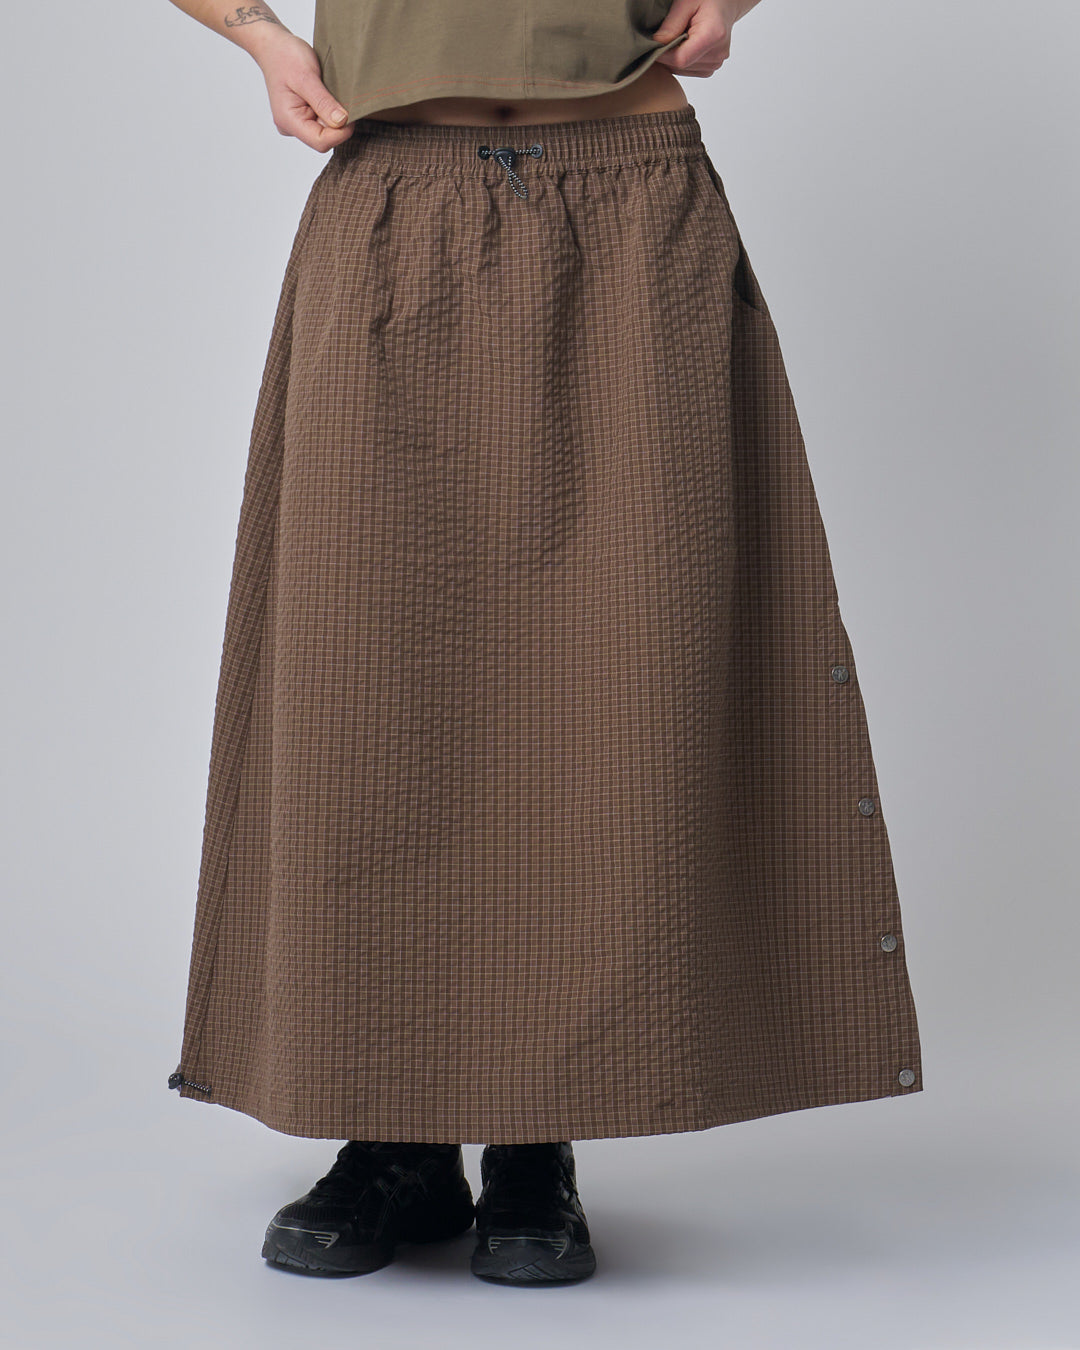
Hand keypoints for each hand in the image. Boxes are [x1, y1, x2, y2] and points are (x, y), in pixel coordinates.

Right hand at [252, 27, 353, 151]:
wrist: (274, 45)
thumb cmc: (285, 56)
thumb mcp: (306, 76)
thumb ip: (323, 102)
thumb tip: (341, 122)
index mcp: (288, 120)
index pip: (321, 142)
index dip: (340, 132)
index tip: (351, 113)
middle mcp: (291, 127)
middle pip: (324, 138)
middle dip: (337, 122)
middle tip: (340, 97)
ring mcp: (297, 123)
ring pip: (325, 130)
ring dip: (333, 114)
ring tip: (328, 92)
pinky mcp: (303, 117)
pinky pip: (322, 121)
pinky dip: (330, 110)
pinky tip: (326, 95)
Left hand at [651, 0, 749, 76]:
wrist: (725, 4)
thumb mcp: (686, 2)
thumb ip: (672, 23)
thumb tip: (657, 43)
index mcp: (713, 35)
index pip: (680, 59)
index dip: (663, 55)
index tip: (653, 45)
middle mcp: (717, 53)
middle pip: (681, 66)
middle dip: (667, 54)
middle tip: (665, 36)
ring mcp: (716, 63)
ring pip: (682, 70)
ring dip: (673, 57)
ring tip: (678, 37)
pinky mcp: (712, 67)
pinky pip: (688, 70)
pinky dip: (681, 60)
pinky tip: (684, 45)